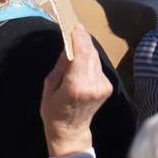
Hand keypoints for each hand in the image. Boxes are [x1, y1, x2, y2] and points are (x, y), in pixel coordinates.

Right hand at [40, 25, 111, 157]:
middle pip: (90, 54)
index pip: (81, 54)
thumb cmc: (53, 110)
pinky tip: (84, 61)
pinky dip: (91, 62)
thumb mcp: (49, 86)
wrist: (70, 131)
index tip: (76, 27)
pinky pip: (98, 68)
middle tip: (77, 29)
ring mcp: (102, 86)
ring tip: (79, 41)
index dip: (80, 38)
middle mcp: (93, 84)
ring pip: (96, 60)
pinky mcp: (108, 87)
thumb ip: (62, 65)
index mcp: (76, 85)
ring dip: (88, 50)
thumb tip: (69, 46)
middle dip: (84, 41)